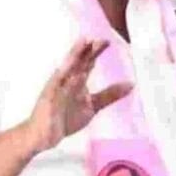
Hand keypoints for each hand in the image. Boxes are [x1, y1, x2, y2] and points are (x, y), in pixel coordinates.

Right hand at [25, 39, 133, 153]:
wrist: (43, 136)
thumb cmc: (65, 118)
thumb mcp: (92, 106)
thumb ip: (110, 94)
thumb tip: (131, 84)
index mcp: (76, 81)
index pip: (86, 63)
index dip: (95, 52)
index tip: (107, 41)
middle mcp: (66, 80)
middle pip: (78, 61)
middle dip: (88, 49)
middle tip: (100, 39)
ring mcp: (56, 88)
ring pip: (67, 69)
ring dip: (75, 56)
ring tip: (85, 43)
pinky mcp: (49, 99)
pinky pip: (59, 88)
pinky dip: (68, 81)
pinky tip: (78, 75)